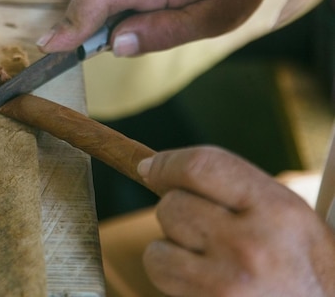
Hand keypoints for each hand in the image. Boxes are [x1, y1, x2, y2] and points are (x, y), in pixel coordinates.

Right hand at [37, 0, 307, 56]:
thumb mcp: (214, 17)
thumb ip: (164, 32)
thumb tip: (117, 46)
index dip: (71, 25)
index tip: (48, 47)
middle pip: (94, 4)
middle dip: (102, 33)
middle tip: (143, 40)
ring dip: (122, 19)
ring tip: (170, 13)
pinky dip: (125, 6)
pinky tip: (161, 4)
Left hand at [137, 146, 334, 295]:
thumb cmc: (299, 260)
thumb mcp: (285, 212)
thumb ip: (231, 186)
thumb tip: (151, 168)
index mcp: (276, 208)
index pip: (200, 166)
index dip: (165, 164)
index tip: (149, 167)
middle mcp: (252, 245)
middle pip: (171, 206)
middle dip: (176, 213)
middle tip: (203, 229)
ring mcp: (229, 284)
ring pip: (157, 249)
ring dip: (170, 250)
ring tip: (205, 259)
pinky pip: (163, 279)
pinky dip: (171, 277)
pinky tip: (202, 281)